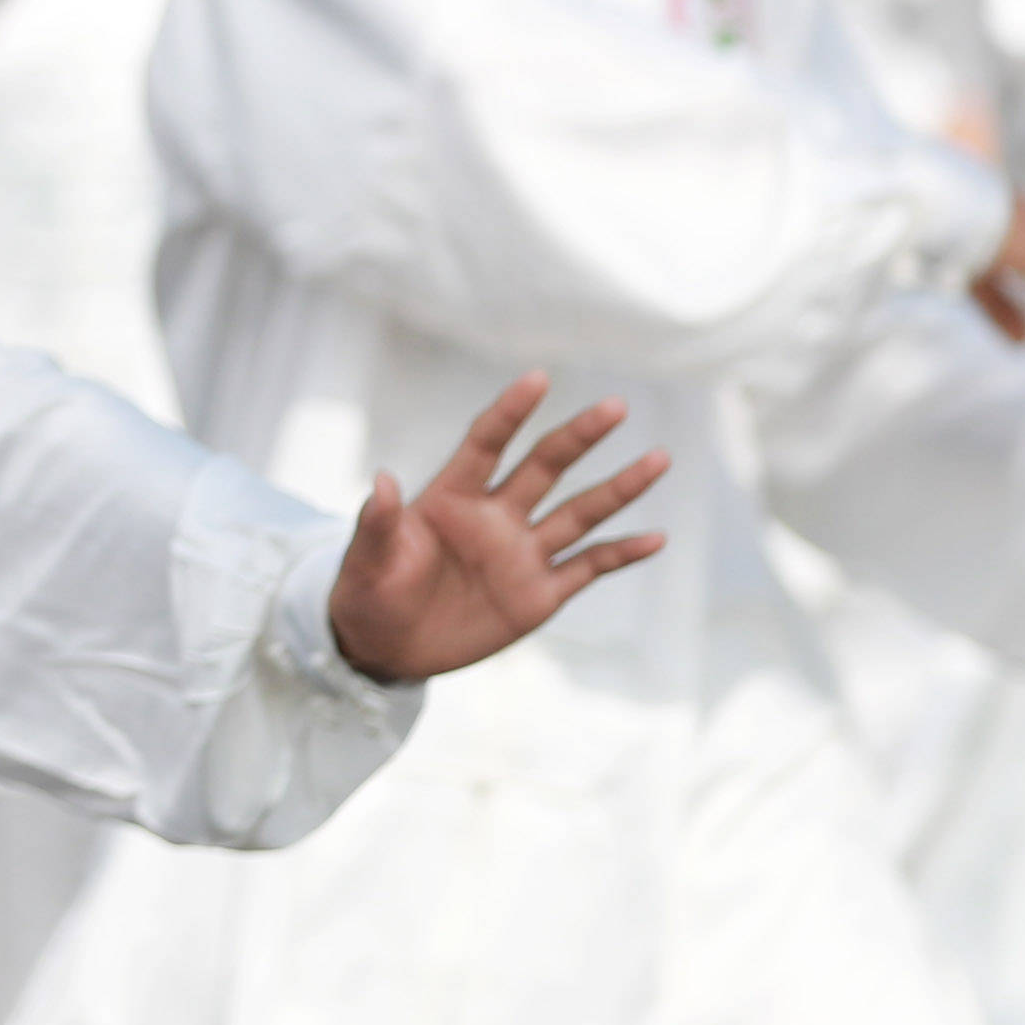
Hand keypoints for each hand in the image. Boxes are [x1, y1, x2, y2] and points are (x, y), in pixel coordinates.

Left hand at [325, 372, 671, 681]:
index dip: (510, 412)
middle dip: (579, 436)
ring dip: (619, 488)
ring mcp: (521, 554)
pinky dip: (622, 554)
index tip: (538, 378)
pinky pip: (588, 567)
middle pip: (544, 467)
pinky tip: (656, 538)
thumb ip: (376, 523)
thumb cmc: (368, 593)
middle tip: (615, 406)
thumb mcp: (365, 560)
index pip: (486, 444)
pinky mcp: (538, 594)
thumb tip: (381, 480)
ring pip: (579, 512)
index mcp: (451, 498)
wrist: (385, 647)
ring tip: (659, 458)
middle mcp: (495, 517)